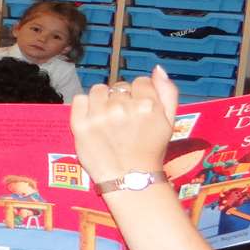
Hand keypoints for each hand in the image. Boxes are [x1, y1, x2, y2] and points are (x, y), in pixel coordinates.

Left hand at [71, 69, 180, 184]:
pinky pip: (80, 98)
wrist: (130, 180)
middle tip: (123, 121)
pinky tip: (93, 121)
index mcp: (147, 105)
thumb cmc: (150, 151)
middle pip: (118, 86)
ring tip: (107, 121)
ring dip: (102, 101)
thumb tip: (158, 69)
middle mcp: (122, 107)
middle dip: (121, 100)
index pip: (139, 82)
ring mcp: (100, 115)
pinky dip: (85, 106)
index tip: (137, 111)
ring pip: (99, 90)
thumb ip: (168, 92)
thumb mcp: (169, 122)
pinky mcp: (81, 124)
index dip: (139, 95)